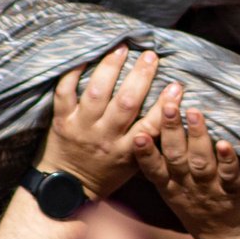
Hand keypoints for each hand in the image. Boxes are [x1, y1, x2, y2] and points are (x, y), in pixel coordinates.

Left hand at [41, 46, 173, 197]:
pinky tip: (84, 56)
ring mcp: (82, 128)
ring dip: (110, 68)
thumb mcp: (133, 165)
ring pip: (97, 93)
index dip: (166, 105)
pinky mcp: (62, 122)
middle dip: (140, 76)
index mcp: (127, 151)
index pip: (151, 126)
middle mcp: (105, 138)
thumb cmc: (105, 173)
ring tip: (122, 49)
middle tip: (151, 56)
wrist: (66, 189)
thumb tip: (169, 111)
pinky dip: (73, 73)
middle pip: (125, 103)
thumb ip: (148, 140)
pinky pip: (65, 93)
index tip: (177, 86)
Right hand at [134, 104, 239, 238]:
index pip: (153, 168)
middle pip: (176, 158)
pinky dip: (228, 159)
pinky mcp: (235, 192)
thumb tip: (150, 129)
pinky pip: (231, 175)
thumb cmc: (200, 209)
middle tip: (168, 106)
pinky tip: (225, 144)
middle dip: (171, 131)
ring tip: (194, 114)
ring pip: (201, 162)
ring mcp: (212, 189)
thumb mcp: (174, 193)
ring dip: (198, 137)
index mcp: (170, 186)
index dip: (145, 153)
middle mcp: (188, 186)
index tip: (137, 134)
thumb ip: (163, 166)